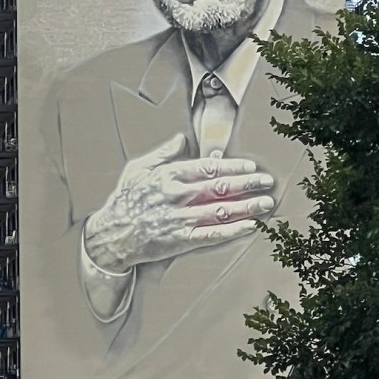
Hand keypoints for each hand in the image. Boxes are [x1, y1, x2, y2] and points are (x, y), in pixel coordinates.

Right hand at [83, 133, 273, 272]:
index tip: (250, 167)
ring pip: (221, 210)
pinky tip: (249, 226)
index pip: (208, 167)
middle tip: (267, 182)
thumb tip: (181, 138)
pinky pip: (212, 235)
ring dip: (247, 206)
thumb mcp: (138, 168)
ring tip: (266, 203)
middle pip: (220, 187)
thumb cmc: (124, 200)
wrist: (111, 234)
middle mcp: (177, 195)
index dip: (233, 166)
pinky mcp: (180, 240)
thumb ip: (162, 153)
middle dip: (247, 184)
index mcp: (169, 175)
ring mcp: (180, 219)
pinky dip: (233, 230)